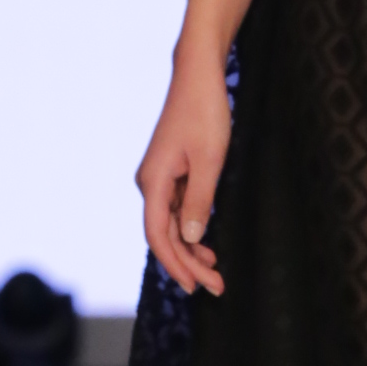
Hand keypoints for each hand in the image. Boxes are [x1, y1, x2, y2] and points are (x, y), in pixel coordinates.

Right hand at [138, 51, 232, 298]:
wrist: (198, 77)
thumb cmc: (205, 113)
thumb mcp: (210, 160)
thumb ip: (200, 201)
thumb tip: (191, 239)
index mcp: (153, 182)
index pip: (158, 235)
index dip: (175, 264)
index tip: (194, 286)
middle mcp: (150, 184)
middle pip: (165, 235)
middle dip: (188, 264)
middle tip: (216, 288)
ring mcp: (159, 179)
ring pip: (172, 226)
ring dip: (191, 251)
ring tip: (214, 272)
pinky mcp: (170, 174)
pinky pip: (177, 211)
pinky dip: (192, 230)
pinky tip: (206, 246)